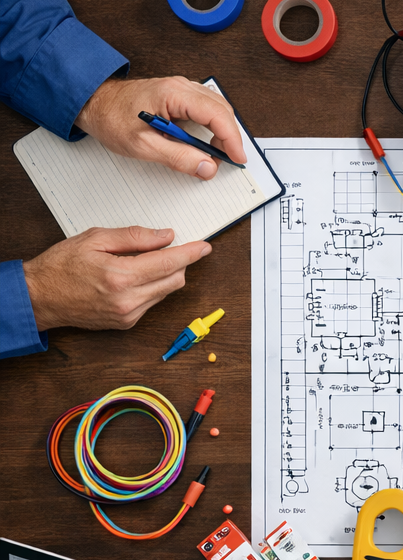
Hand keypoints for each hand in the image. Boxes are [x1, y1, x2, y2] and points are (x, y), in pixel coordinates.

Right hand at [22, 227, 211, 332]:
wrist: (41, 297)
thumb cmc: (62, 266)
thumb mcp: (94, 239)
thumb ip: (134, 237)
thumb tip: (166, 236)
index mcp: (121, 276)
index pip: (169, 263)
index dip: (190, 253)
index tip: (204, 246)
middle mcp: (129, 300)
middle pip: (175, 280)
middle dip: (179, 262)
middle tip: (171, 247)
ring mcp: (129, 314)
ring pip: (166, 292)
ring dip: (166, 275)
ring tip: (143, 261)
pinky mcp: (128, 323)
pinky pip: (153, 302)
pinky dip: (152, 287)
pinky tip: (134, 277)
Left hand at [75, 77, 246, 178]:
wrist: (93, 102)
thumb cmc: (112, 118)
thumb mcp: (143, 145)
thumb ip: (178, 158)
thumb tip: (207, 167)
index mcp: (173, 94)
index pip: (216, 115)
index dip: (231, 139)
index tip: (237, 159)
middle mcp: (181, 86)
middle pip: (222, 109)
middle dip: (230, 137)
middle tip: (227, 160)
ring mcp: (181, 88)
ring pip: (217, 108)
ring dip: (223, 131)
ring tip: (216, 154)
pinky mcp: (179, 95)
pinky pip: (207, 107)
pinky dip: (214, 125)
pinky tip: (207, 141)